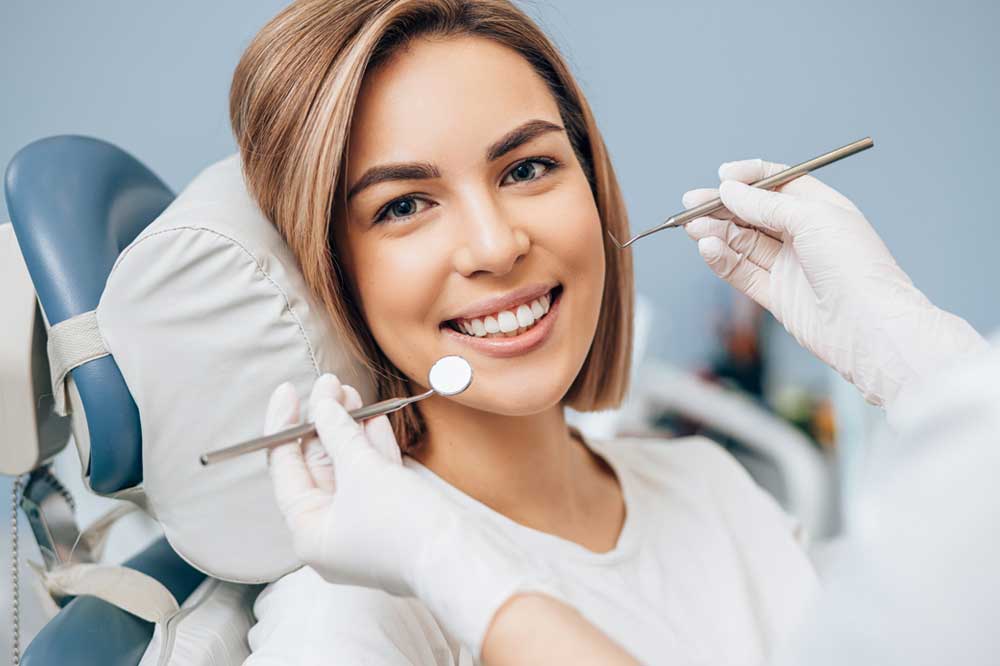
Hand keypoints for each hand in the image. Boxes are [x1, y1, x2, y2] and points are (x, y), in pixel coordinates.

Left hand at [264, 375, 562, 657]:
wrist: (458, 557)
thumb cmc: (402, 525)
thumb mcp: (362, 469)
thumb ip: (338, 432)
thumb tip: (323, 403)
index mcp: (309, 533)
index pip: (285, 469)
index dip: (284, 426)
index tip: (290, 390)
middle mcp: (331, 533)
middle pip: (318, 466)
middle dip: (325, 422)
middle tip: (331, 385)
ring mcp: (363, 527)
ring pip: (349, 468)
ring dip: (350, 429)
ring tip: (351, 392)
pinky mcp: (392, 519)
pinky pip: (374, 478)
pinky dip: (373, 448)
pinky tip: (375, 417)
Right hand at [683, 159, 986, 408]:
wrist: (868, 326)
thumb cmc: (854, 265)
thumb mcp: (812, 218)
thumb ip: (765, 205)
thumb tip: (729, 190)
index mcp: (820, 209)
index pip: (778, 184)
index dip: (749, 177)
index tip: (722, 176)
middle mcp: (804, 236)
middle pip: (753, 214)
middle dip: (722, 206)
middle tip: (690, 203)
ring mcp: (789, 266)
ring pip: (742, 243)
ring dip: (716, 232)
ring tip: (692, 227)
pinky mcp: (775, 295)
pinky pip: (741, 272)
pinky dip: (722, 259)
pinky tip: (707, 248)